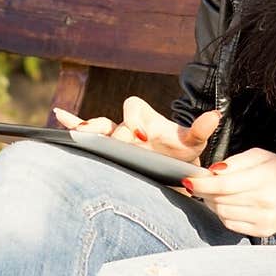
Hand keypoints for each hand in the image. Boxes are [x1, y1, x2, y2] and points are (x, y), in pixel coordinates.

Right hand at [51, 97, 220, 165]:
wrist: (173, 166)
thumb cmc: (181, 152)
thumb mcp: (193, 141)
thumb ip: (201, 129)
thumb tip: (214, 115)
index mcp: (146, 117)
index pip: (134, 108)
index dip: (135, 121)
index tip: (142, 138)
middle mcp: (128, 124)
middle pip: (112, 122)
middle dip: (109, 131)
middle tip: (111, 142)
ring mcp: (116, 136)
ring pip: (98, 128)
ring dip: (88, 129)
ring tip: (82, 132)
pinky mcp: (109, 147)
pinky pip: (87, 133)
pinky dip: (73, 123)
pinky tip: (60, 116)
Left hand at [181, 149, 275, 235]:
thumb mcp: (259, 156)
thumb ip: (234, 162)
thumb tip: (212, 172)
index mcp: (264, 178)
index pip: (223, 185)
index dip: (202, 184)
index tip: (188, 180)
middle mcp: (265, 201)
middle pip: (220, 200)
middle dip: (205, 192)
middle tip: (202, 184)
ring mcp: (264, 219)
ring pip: (222, 213)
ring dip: (213, 203)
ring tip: (217, 193)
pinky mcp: (262, 231)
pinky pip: (231, 224)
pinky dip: (223, 214)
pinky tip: (229, 204)